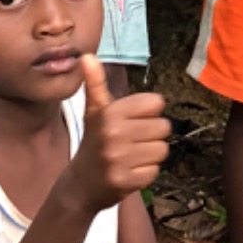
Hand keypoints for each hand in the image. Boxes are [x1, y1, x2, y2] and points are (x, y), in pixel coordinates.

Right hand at [66, 53, 171, 211]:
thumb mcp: (93, 112)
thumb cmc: (94, 143)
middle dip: (151, 135)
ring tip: (131, 157)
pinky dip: (145, 173)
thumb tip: (88, 57)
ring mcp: (119, 159)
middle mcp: (113, 134)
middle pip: (163, 127)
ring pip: (162, 150)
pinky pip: (155, 171)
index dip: (147, 113)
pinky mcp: (126, 181)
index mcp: (109, 112)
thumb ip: (95, 84)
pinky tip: (129, 172)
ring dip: (150, 155)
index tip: (132, 121)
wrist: (79, 185)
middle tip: (132, 142)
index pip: (155, 103)